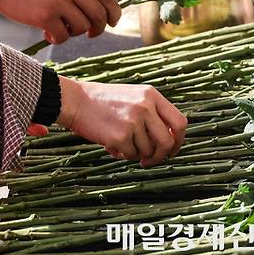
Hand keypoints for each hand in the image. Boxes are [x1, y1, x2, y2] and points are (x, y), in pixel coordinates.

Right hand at [0, 0, 120, 43]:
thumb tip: (102, 7)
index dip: (114, 12)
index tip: (112, 22)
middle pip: (99, 14)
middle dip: (99, 28)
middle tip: (90, 33)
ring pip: (83, 27)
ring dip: (75, 33)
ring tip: (61, 28)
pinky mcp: (44, 15)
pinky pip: (64, 36)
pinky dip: (59, 39)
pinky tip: (48, 34)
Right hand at [56, 77, 187, 166]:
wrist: (74, 100)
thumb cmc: (103, 102)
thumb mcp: (134, 97)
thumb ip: (153, 113)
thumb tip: (169, 141)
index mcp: (152, 95)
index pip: (180, 122)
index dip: (179, 140)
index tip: (172, 149)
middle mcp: (145, 106)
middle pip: (167, 141)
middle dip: (160, 155)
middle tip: (150, 159)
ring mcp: (133, 121)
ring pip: (148, 151)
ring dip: (138, 154)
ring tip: (124, 145)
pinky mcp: (120, 136)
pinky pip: (131, 155)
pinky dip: (124, 155)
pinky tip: (113, 146)